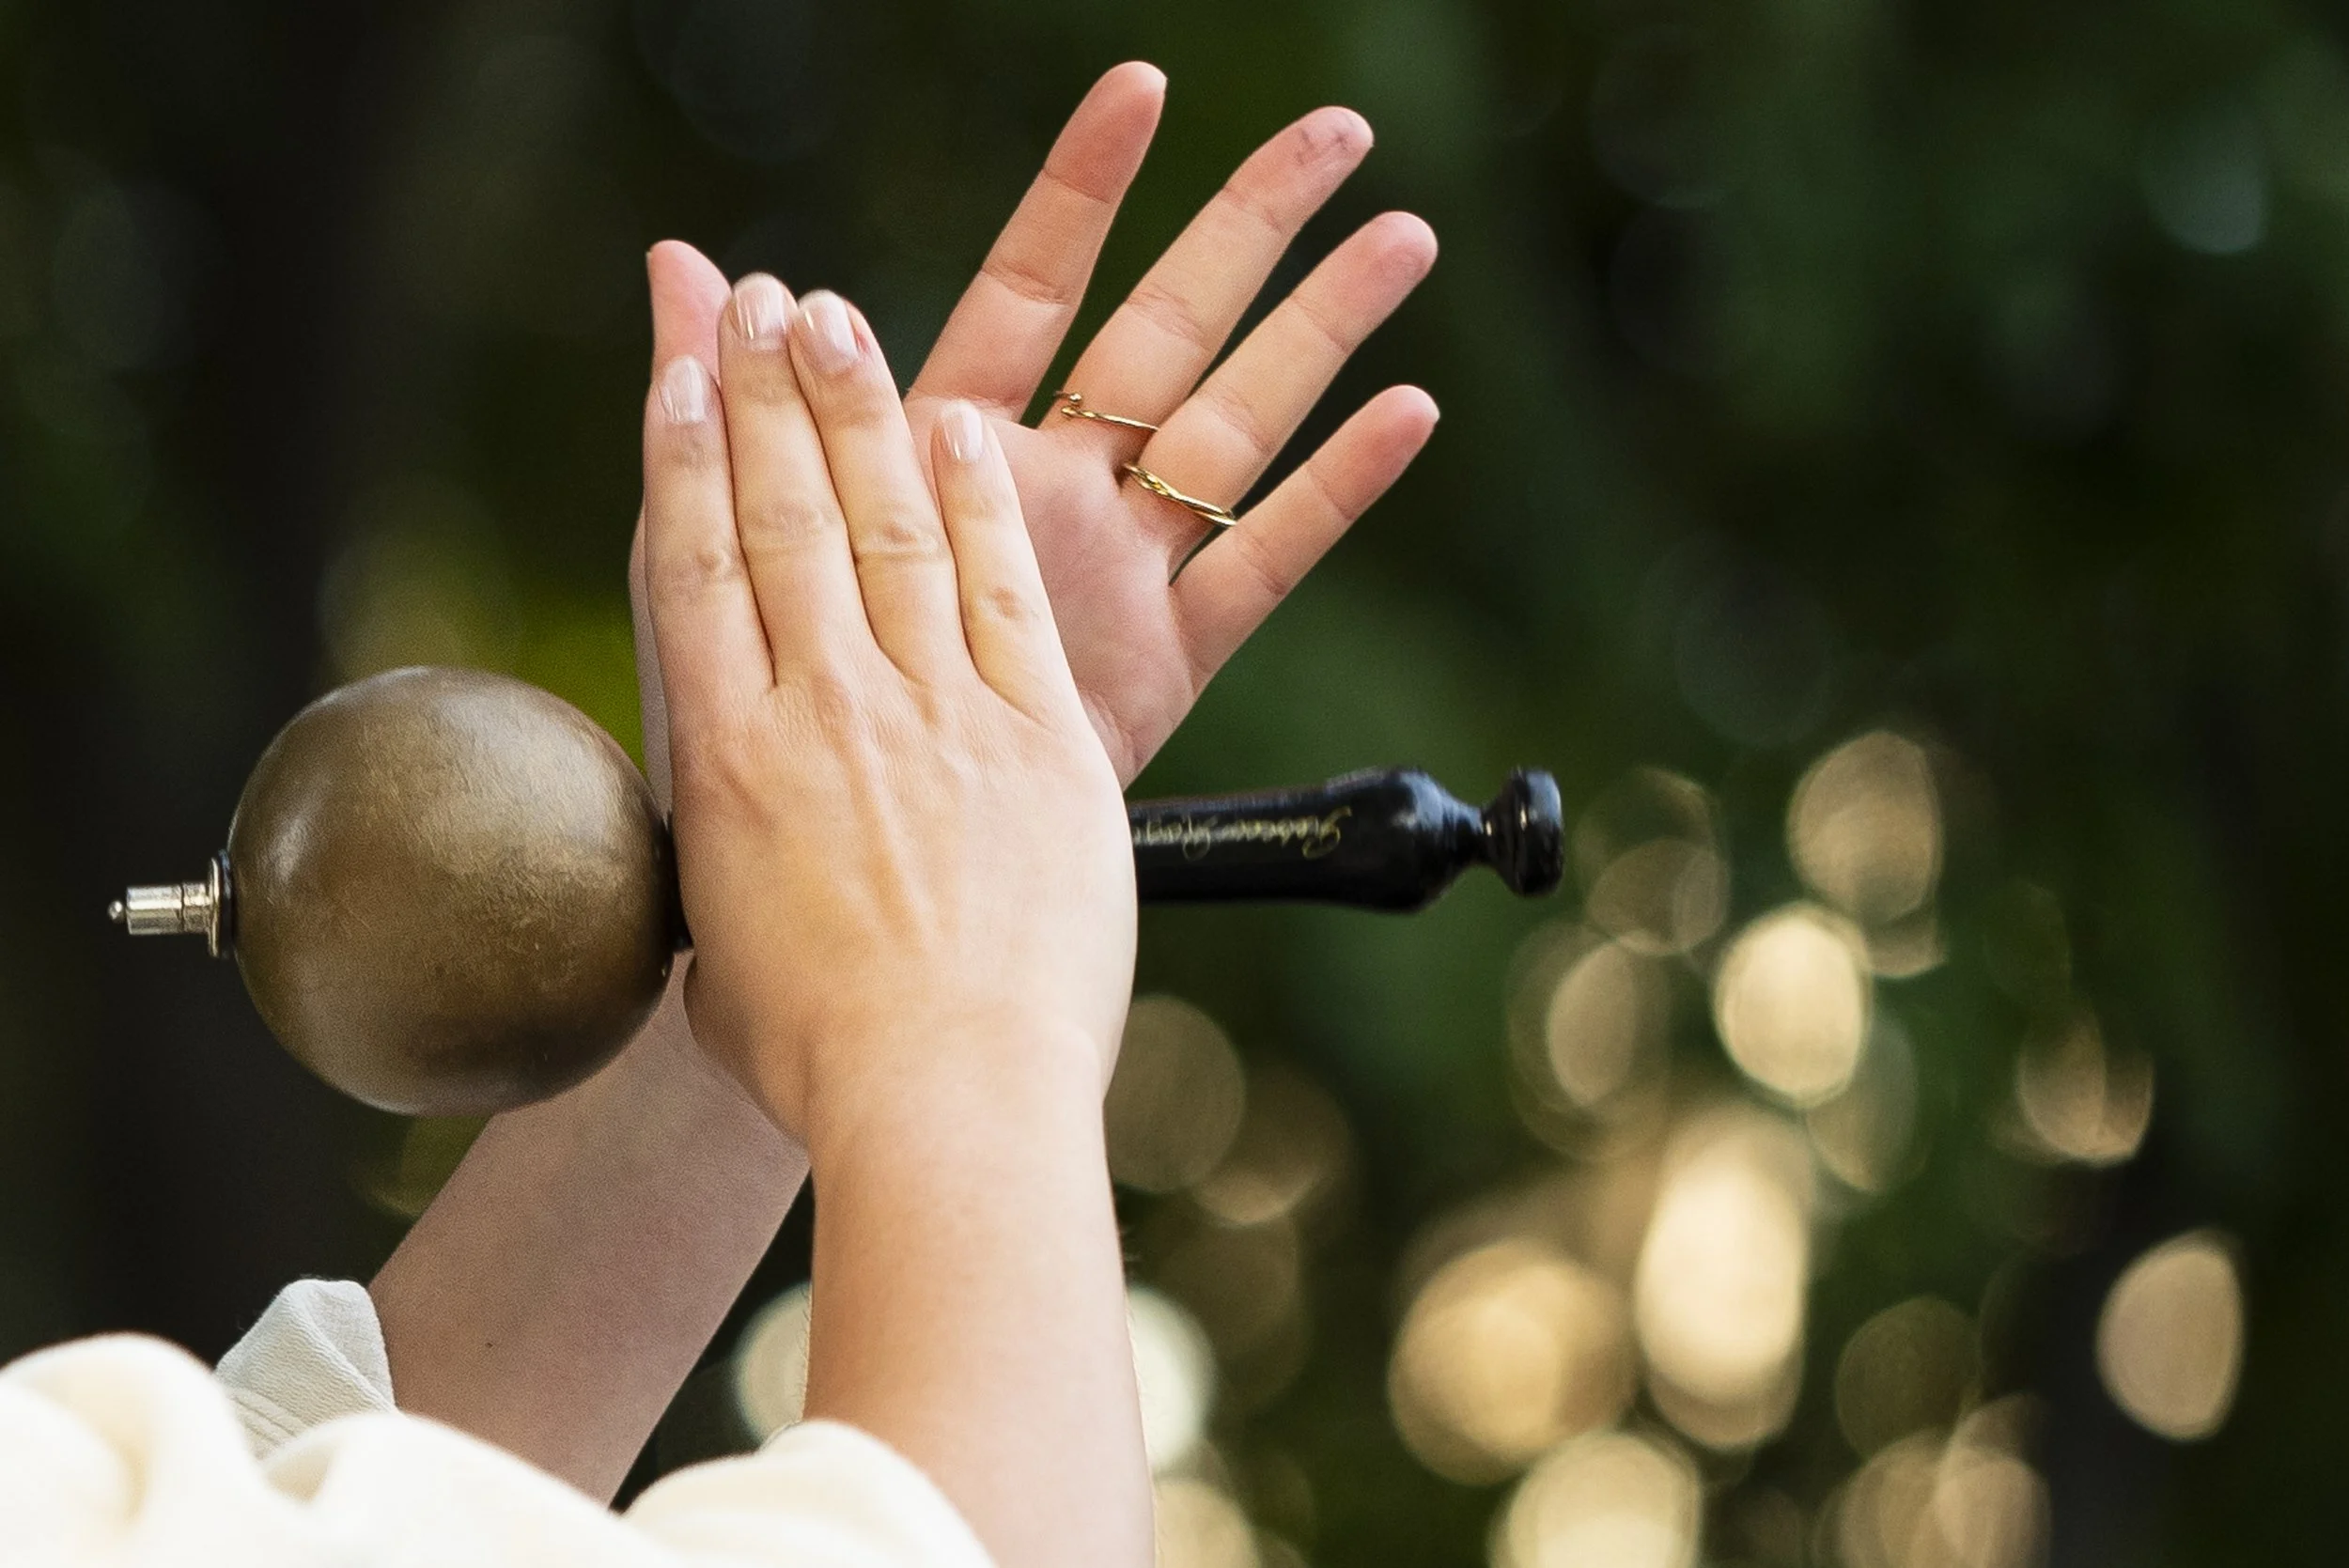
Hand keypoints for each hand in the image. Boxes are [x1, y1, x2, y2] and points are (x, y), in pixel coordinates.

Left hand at [640, 62, 1438, 784]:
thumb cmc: (769, 739)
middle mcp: (1048, 496)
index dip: (1083, 189)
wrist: (839, 892)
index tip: (1144, 87)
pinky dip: (1333, 493)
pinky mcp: (1167, 662)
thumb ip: (716, 408)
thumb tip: (680, 259)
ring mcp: (1116, 575)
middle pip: (1166, 332)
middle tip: (1338, 130)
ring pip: (1238, 425)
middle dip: (1246, 228)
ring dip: (1320, 332)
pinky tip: (1407, 413)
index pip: (1030, 287)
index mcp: (952, 453)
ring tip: (1405, 239)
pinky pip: (1260, 565)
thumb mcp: (720, 556)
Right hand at [640, 278, 1136, 1137]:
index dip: (680, 456)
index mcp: (729, 764)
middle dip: (763, 396)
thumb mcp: (724, 966)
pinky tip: (960, 428)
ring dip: (860, 415)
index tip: (678, 370)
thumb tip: (726, 883)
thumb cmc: (825, 1064)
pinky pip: (1001, 594)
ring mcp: (937, 716)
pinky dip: (978, 504)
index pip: (690, 571)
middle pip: (783, 518)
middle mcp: (824, 712)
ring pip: (889, 528)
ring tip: (840, 321)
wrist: (950, 1103)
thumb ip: (724, 887)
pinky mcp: (1041, 741)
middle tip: (758, 300)